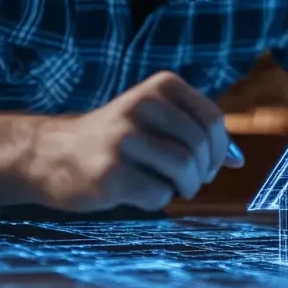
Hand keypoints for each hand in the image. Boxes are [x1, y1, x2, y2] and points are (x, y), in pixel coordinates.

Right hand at [18, 71, 239, 211]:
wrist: (50, 154)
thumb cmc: (114, 140)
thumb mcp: (155, 120)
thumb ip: (195, 133)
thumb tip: (238, 161)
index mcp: (158, 87)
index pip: (211, 120)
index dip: (218, 150)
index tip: (206, 165)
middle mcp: (140, 106)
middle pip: (199, 147)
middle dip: (201, 172)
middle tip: (189, 182)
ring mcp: (122, 139)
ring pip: (183, 170)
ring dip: (183, 188)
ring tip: (169, 187)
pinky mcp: (109, 173)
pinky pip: (158, 195)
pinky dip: (157, 200)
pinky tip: (136, 192)